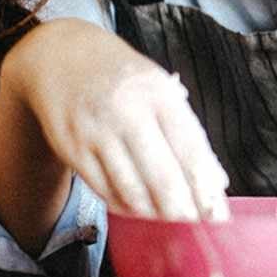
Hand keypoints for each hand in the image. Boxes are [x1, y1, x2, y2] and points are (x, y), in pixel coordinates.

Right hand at [7, 20, 229, 220]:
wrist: (59, 56)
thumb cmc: (122, 76)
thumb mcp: (160, 88)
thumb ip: (189, 132)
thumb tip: (216, 181)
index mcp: (158, 93)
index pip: (190, 149)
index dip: (206, 188)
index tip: (218, 213)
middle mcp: (126, 112)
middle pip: (162, 178)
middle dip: (183, 208)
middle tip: (193, 219)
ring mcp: (96, 132)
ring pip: (132, 191)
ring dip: (155, 212)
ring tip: (167, 214)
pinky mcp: (72, 150)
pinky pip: (105, 192)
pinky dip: (126, 206)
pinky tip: (139, 206)